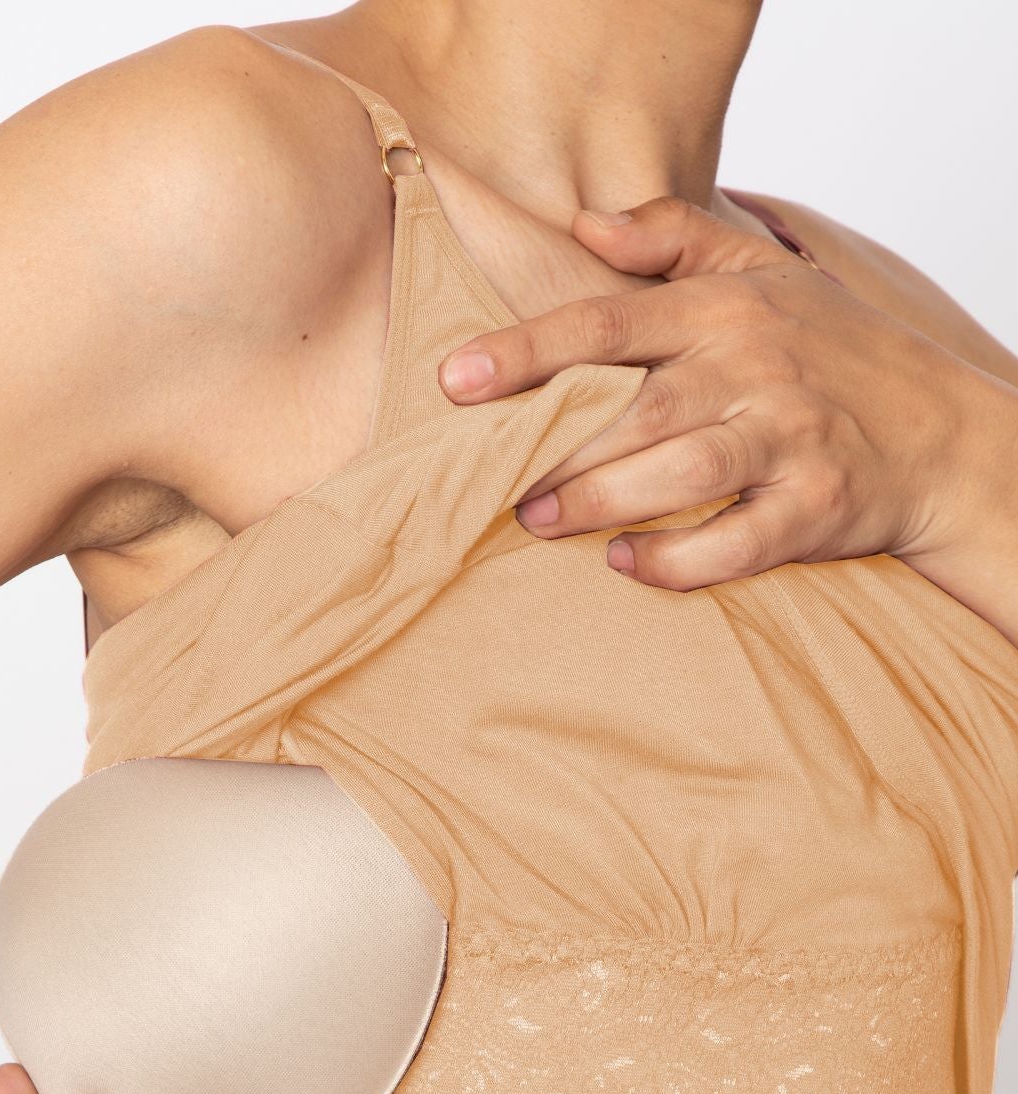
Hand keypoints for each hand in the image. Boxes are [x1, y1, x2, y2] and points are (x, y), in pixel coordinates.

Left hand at [436, 195, 998, 592]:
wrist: (943, 434)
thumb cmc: (837, 352)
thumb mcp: (766, 274)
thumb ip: (674, 239)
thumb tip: (586, 225)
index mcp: (727, 310)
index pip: (609, 323)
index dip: (527, 352)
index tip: (456, 380)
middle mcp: (757, 369)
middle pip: (636, 410)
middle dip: (556, 453)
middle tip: (494, 484)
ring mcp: (792, 441)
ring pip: (683, 473)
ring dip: (602, 503)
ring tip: (539, 522)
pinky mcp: (818, 509)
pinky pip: (736, 544)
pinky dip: (677, 562)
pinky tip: (625, 563)